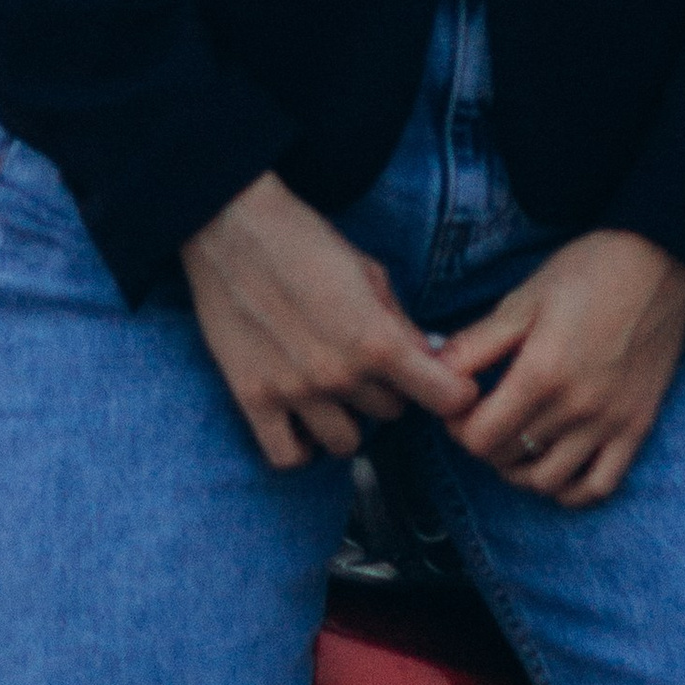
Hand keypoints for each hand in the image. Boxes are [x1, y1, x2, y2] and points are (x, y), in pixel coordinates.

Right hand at [182, 171, 477, 468]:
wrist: (230, 228)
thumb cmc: (304, 241)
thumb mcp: (369, 272)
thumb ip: (401, 323)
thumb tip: (429, 360)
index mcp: (376, 340)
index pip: (443, 397)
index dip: (453, 393)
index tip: (447, 385)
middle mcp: (339, 375)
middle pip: (391, 413)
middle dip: (388, 391)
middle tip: (369, 364)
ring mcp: (294, 392)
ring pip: (347, 443)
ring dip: (348, 420)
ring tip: (335, 392)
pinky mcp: (252, 399)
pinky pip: (287, 456)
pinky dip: (301, 447)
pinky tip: (303, 422)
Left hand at [439, 232, 684, 506]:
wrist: (661, 262)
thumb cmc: (587, 273)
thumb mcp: (521, 299)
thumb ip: (475, 344)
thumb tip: (435, 374)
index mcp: (541, 374)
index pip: (479, 438)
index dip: (458, 426)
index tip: (461, 403)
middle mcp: (577, 409)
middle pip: (507, 459)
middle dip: (483, 442)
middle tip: (484, 415)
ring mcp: (611, 423)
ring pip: (548, 482)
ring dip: (520, 469)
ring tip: (515, 439)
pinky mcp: (637, 428)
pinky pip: (600, 486)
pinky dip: (571, 490)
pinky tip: (555, 465)